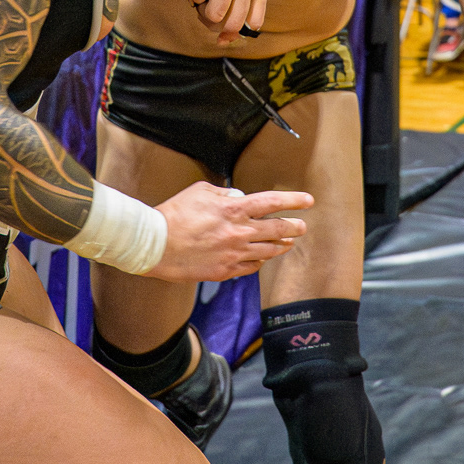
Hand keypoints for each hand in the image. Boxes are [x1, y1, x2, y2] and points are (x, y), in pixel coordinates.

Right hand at [148, 182, 309, 281]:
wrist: (155, 244)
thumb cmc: (174, 214)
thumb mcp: (200, 192)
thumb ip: (224, 194)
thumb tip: (238, 198)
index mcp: (233, 209)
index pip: (272, 202)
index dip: (293, 200)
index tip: (308, 201)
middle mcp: (238, 232)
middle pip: (277, 229)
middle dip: (294, 227)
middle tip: (302, 226)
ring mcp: (233, 254)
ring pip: (268, 251)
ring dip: (281, 245)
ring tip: (288, 243)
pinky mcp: (225, 271)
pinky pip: (251, 267)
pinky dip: (260, 261)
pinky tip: (262, 259)